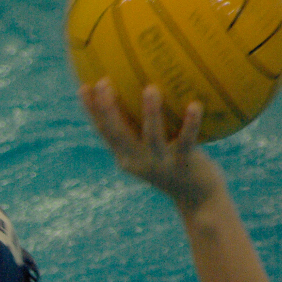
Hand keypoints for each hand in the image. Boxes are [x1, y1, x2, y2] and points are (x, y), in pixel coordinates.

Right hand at [79, 80, 224, 212]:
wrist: (198, 199)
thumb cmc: (175, 165)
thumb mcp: (154, 149)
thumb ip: (145, 127)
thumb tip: (144, 87)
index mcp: (126, 157)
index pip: (103, 132)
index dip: (91, 111)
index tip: (83, 87)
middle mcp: (138, 161)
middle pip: (117, 134)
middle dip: (107, 108)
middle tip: (103, 82)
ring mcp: (160, 164)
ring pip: (152, 137)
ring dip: (150, 113)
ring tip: (150, 88)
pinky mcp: (184, 164)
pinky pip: (187, 141)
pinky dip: (191, 124)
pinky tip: (195, 105)